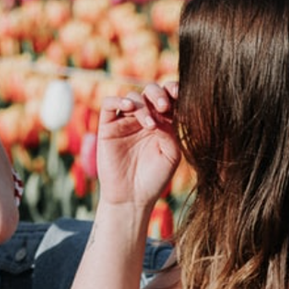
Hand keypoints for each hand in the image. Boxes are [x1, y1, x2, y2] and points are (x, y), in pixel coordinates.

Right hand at [96, 82, 181, 209]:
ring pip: (133, 96)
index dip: (173, 90)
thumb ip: (170, 130)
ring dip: (143, 105)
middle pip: (150, 91)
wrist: (132, 198)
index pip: (168, 97)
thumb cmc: (155, 178)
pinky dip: (119, 100)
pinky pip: (109, 104)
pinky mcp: (108, 126)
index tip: (180, 94)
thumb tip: (162, 111)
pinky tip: (129, 108)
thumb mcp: (171, 153)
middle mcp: (144, 118)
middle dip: (159, 94)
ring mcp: (125, 121)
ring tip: (149, 125)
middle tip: (164, 107)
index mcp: (163, 122)